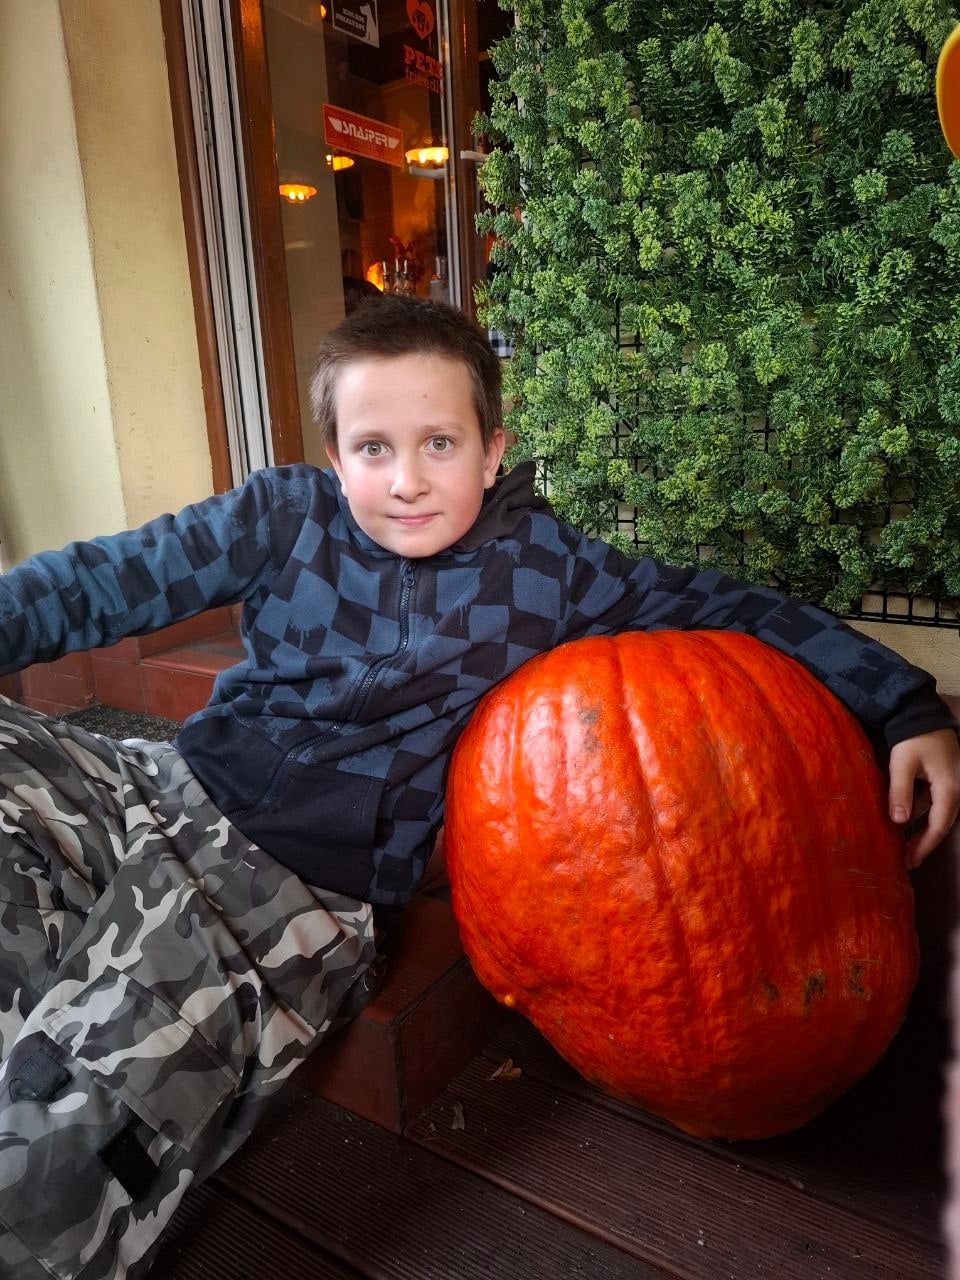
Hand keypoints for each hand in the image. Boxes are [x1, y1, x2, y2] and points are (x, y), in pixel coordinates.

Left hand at [887, 727, 959, 867]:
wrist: (921, 712)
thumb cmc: (913, 737)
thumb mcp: (902, 763)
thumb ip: (900, 792)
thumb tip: (899, 822)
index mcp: (949, 788)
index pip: (939, 825)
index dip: (925, 846)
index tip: (910, 862)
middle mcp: (955, 789)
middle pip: (941, 823)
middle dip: (924, 843)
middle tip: (907, 861)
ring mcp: (950, 783)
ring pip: (937, 813)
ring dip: (922, 829)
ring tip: (903, 845)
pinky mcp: (943, 778)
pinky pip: (933, 801)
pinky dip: (921, 813)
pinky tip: (906, 820)